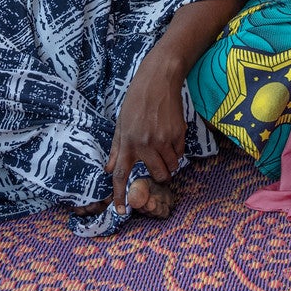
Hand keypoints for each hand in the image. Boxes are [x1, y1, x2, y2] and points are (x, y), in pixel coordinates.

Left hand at [107, 49, 187, 214]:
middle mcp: (145, 144)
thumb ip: (117, 148)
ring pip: (171, 167)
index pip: (121, 175)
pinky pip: (180, 153)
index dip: (120, 195)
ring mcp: (163, 139)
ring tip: (165, 151)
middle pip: (156, 175)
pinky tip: (171, 137)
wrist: (159, 79)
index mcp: (127, 142)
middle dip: (158, 176)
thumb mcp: (121, 123)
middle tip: (157, 167)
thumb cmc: (137, 99)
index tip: (121, 211)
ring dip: (169, 164)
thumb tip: (110, 169)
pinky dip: (176, 151)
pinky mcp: (178, 133)